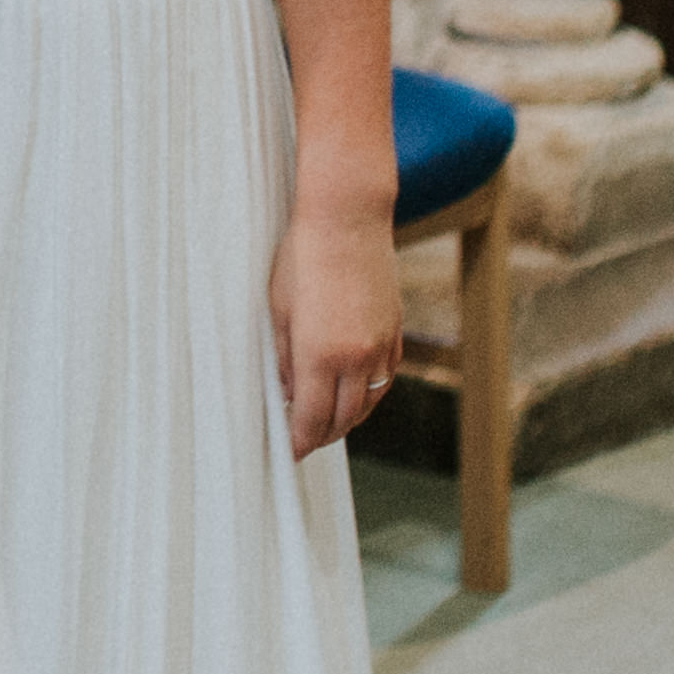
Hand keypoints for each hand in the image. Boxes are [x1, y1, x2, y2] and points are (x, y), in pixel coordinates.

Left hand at [272, 205, 402, 457]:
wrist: (348, 219)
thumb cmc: (302, 257)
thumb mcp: (278, 310)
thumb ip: (280, 359)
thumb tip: (283, 395)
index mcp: (319, 355)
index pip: (311, 419)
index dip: (298, 442)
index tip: (288, 454)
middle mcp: (356, 357)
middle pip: (342, 420)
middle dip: (321, 437)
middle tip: (303, 442)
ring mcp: (380, 346)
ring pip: (367, 405)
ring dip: (347, 421)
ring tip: (326, 424)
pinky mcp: (395, 332)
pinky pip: (384, 380)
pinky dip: (369, 396)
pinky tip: (354, 394)